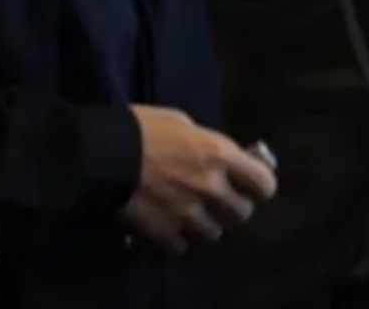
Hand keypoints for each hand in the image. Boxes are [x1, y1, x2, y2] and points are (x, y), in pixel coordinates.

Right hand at [122, 106, 276, 253]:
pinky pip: (182, 245)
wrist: (104, 154)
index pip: (264, 183)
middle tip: (221, 200)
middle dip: (234, 207)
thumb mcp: (183, 123)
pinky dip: (177, 238)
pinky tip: (168, 225)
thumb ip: (207, 144)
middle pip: (242, 213)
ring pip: (214, 233)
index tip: (254, 185)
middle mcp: (212, 188)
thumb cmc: (142, 127)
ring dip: (207, 224)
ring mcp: (189, 214)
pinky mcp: (164, 232)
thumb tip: (220, 156)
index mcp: (220, 155)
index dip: (261, 185)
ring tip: (192, 214)